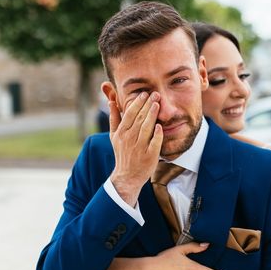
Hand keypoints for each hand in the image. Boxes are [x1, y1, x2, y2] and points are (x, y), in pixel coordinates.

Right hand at [109, 92, 162, 206]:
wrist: (127, 176)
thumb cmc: (122, 153)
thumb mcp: (114, 136)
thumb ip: (114, 118)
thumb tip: (111, 102)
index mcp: (121, 133)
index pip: (130, 114)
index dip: (137, 103)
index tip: (144, 93)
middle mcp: (129, 139)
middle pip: (139, 119)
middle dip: (147, 105)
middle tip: (155, 94)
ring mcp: (139, 148)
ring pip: (146, 128)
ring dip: (152, 115)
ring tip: (158, 104)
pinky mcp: (149, 156)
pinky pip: (154, 143)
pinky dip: (156, 134)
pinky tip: (159, 126)